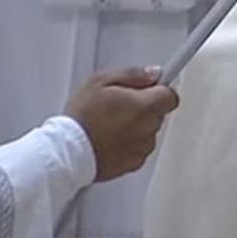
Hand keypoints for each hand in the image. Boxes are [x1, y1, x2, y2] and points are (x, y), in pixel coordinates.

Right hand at [64, 66, 179, 181]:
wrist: (65, 152)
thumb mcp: (101, 81)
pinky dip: (129, 145)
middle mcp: (148, 128)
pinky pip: (138, 150)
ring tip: (111, 124)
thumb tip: (153, 73)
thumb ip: (133, 74)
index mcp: (146, 106)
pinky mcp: (132, 164)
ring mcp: (141, 148)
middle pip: (158, 114)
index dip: (159, 91)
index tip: (151, 89)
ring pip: (148, 132)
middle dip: (145, 108)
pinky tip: (110, 140)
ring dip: (137, 127)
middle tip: (121, 106)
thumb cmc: (81, 118)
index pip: (171, 96)